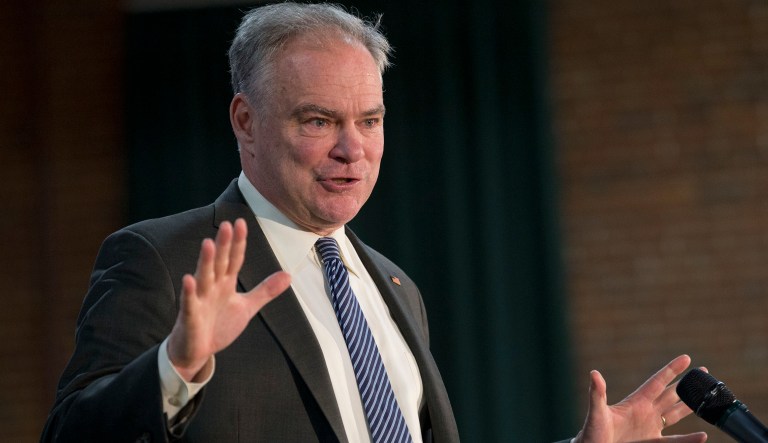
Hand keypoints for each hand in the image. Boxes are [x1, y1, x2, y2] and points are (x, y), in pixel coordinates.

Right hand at [167, 218, 290, 380]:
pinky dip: (189, 292)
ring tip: (208, 243)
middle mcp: (212, 287)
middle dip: (223, 245)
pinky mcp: (190, 316)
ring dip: (206, 261)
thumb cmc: (218, 325)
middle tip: (227, 225)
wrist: (196, 351)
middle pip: (219, 263)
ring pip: (204, 277)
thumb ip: (265, 290)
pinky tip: (189, 279)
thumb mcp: (247, 307)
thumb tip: (288, 275)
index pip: (234, 259)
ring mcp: (200, 300)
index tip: (241, 223)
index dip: (238, 242)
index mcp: (226, 284)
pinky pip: (189, 302)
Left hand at [574, 354, 706, 442]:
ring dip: (690, 407)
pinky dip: (689, 439)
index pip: (657, 382)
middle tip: (702, 372)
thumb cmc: (591, 433)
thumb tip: (594, 374)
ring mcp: (650, 428)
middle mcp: (645, 413)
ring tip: (706, 400)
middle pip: (670, 395)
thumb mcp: (596, 413)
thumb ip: (597, 394)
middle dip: (686, 384)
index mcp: (635, 403)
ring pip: (675, 415)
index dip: (671, 370)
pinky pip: (674, 441)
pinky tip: (703, 437)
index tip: (686, 358)